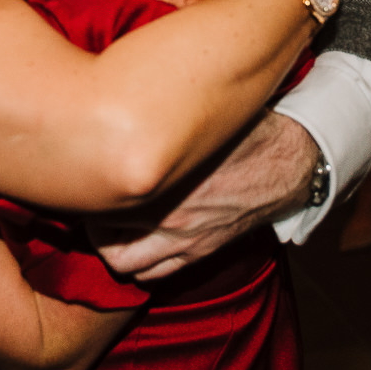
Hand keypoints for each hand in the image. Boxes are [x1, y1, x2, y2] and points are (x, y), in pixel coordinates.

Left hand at [87, 113, 319, 280]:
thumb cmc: (240, 130)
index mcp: (161, 178)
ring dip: (112, 248)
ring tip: (112, 227)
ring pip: (125, 264)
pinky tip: (141, 241)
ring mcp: (184, 240)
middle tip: (94, 203)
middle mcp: (166, 216)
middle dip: (91, 223)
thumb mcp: (195, 116)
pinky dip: (141, 264)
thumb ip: (155, 115)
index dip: (84, 188)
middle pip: (101, 238)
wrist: (287, 162)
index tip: (83, 173)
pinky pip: (157, 274)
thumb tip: (121, 95)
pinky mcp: (201, 251)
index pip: (100, 197)